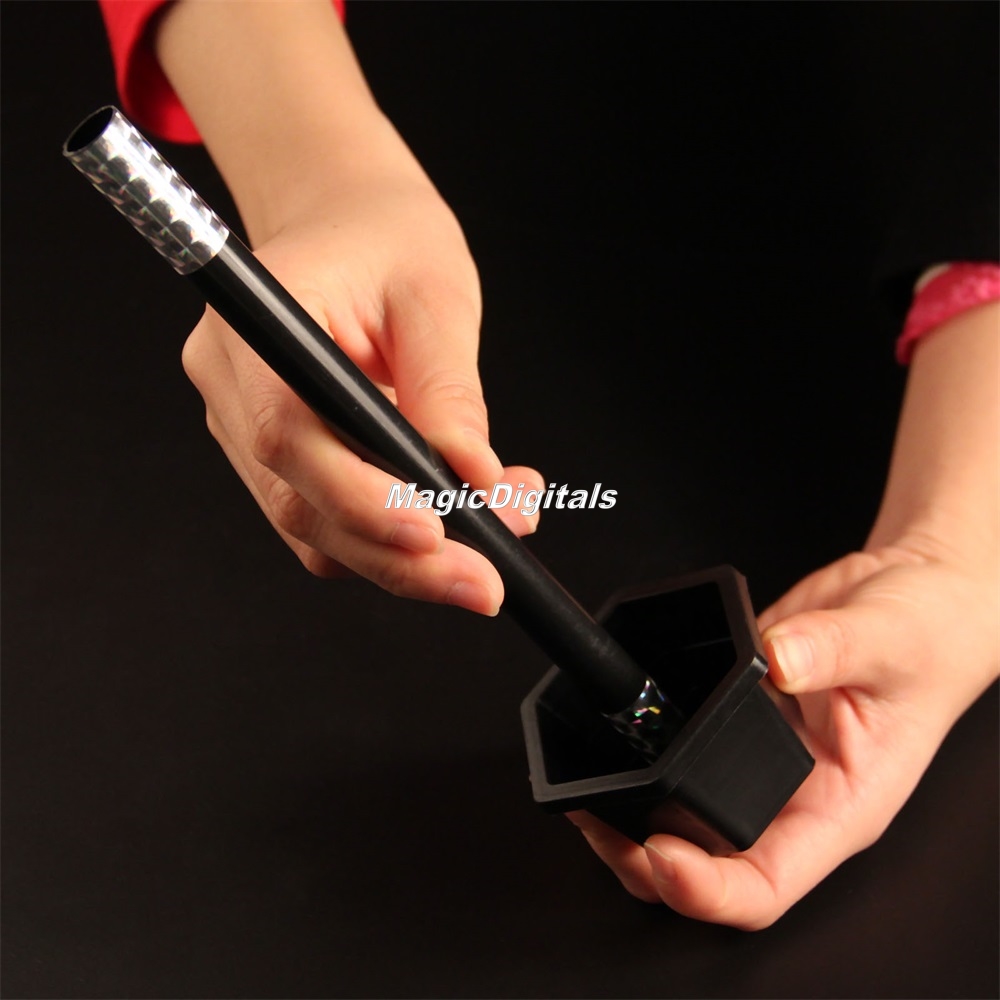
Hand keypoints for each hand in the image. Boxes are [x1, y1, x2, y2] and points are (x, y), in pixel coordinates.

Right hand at [181, 177, 541, 614]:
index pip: (288, 435)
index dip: (360, 498)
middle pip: (302, 505)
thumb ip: (449, 393)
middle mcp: (232, 383)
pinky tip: (462, 516)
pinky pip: (329, 518)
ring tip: (497, 534)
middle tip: (485, 582)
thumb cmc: (386, 238)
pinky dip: (394, 535)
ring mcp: (244, 426)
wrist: (346, 222)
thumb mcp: (436, 296)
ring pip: (316, 529)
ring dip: (407, 557)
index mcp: (259, 320)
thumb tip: (474, 481)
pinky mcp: (278, 456)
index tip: (436, 532)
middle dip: (400, 559)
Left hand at [571, 539, 997, 927]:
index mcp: (838, 808)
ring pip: (680, 820)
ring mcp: (756, 766)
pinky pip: (676, 757)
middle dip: (643, 861)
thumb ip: (832, 648)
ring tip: (590, 794)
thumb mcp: (890, 639)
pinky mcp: (731, 725)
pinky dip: (638, 759)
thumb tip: (777, 660)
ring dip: (629, 818)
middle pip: (706, 866)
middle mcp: (790, 798)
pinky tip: (616, 739)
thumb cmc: (924, 637)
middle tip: (599, 826)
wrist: (908, 597)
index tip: (661, 856)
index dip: (707, 889)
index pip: (766, 883)